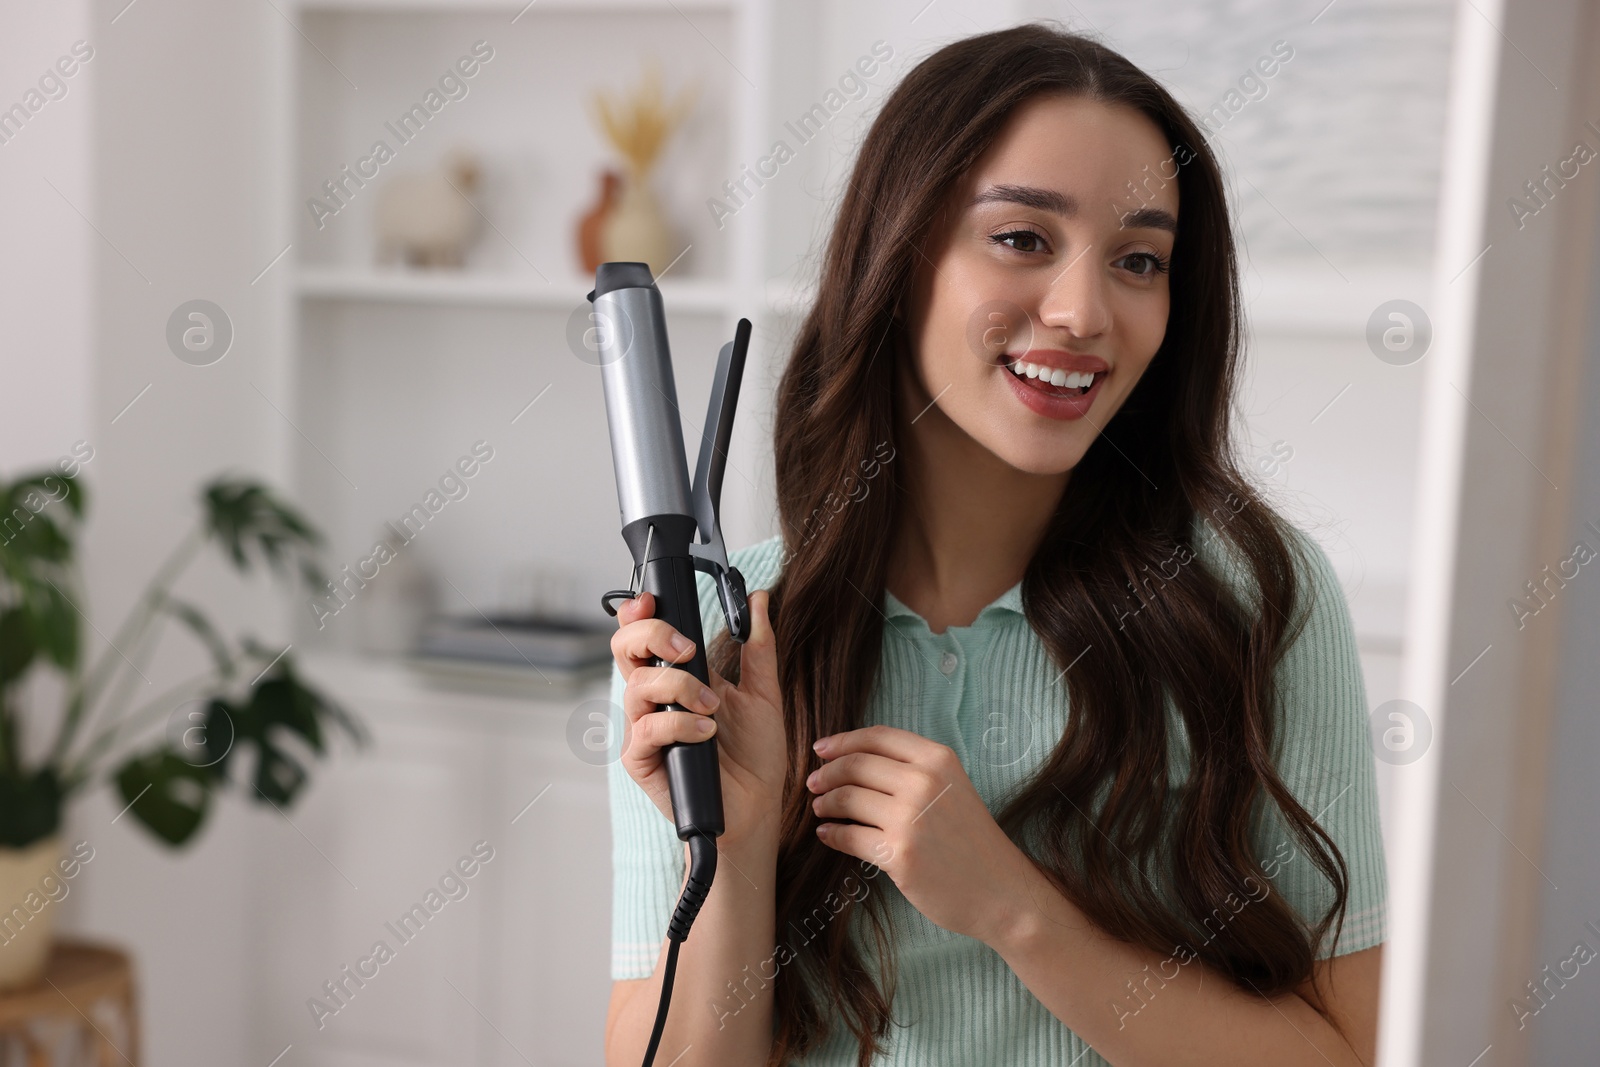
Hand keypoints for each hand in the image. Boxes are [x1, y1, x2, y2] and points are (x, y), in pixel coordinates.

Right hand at [610, 588, 785, 854]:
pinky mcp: (641, 760)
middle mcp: (653, 698)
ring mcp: (644, 728)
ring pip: (637, 686)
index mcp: (675, 676)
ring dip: (679, 687)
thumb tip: (759, 599)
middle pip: (624, 649)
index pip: (642, 635)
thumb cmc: (755, 754)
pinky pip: (646, 729)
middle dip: (651, 636)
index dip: (637, 613)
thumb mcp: (763, 692)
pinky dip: (679, 725)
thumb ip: (758, 647)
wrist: (757, 806)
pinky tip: (706, 733)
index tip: (653, 601)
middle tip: (689, 649)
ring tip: (712, 707)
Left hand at [806, 725, 1037, 945]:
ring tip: (820, 809)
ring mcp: (910, 818)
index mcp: (938, 759)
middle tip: (814, 784)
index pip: (878, 737)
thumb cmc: (971, 840)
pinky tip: (828, 835)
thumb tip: (852, 758)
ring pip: (847, 799)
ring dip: (825, 803)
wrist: (1000, 892)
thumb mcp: (951, 788)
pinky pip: (849, 837)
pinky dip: (832, 834)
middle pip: (856, 765)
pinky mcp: (899, 854)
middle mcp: (923, 782)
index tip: (821, 750)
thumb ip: (913, 769)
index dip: (842, 740)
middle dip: (827, 773)